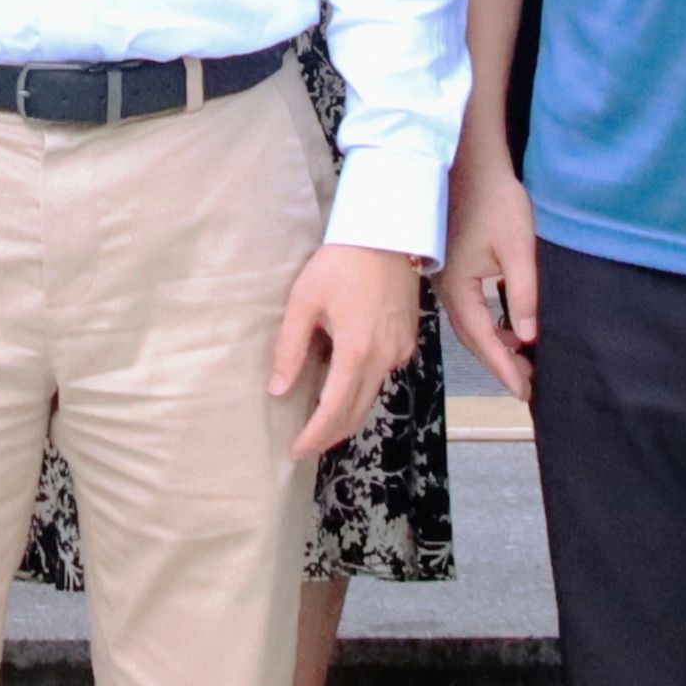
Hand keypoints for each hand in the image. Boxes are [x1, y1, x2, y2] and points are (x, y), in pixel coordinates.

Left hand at [271, 244, 421, 460]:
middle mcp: (384, 358)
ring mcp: (400, 351)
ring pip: (371, 396)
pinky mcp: (408, 342)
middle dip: (329, 434)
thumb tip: (278, 390)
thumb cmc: (340, 263)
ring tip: (320, 422)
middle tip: (305, 446)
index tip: (296, 452)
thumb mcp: (304, 301)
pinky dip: (361, 389)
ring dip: (346, 414)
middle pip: (356, 411)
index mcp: (356, 351)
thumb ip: (290, 348)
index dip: (314, 436)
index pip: (334, 410)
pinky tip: (343, 385)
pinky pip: (383, 376)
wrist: (388, 233)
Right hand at [441, 151, 543, 404]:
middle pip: (474, 339)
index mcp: (459, 289)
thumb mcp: (518, 247)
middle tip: (528, 386)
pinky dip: (488, 324)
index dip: (505, 369)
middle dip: (501, 364)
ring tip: (523, 362)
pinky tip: (508, 327)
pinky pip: (468, 308)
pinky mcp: (450, 269)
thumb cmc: (494, 200)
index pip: (484, 340)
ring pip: (470, 325)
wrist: (467, 164)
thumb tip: (527, 337)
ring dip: (495, 345)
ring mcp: (445, 280)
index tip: (525, 393)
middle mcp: (446, 290)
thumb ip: (524, 294)